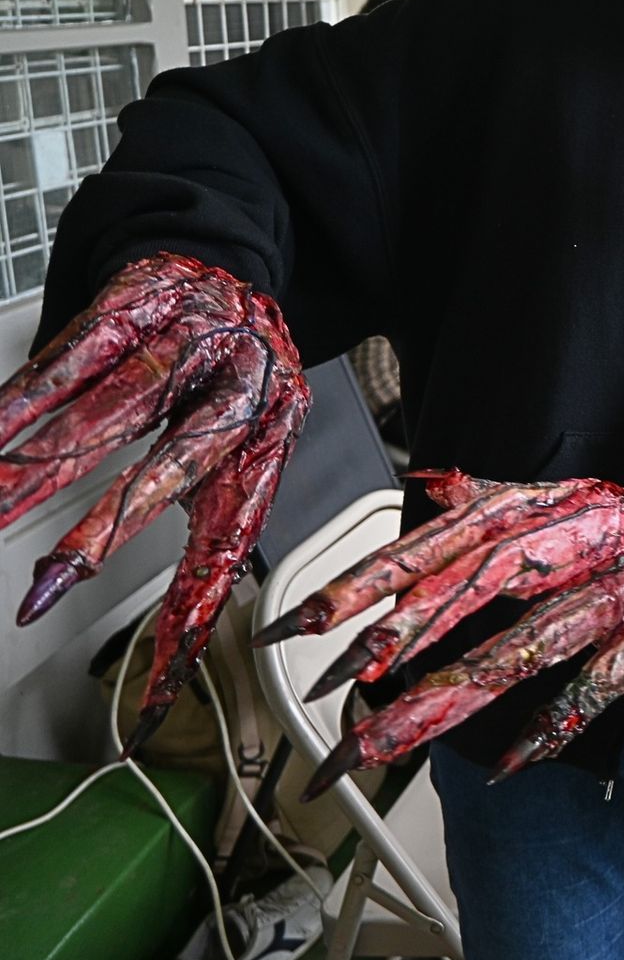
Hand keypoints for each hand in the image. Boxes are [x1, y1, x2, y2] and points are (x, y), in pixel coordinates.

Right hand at [0, 253, 309, 749]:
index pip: (229, 547)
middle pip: (170, 470)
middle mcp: (233, 397)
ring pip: (106, 412)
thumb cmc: (229, 379)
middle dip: (102, 533)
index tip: (154, 689)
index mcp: (263, 450)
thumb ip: (210, 533)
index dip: (192, 617)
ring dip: (34, 468)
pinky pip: (69, 360)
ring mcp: (183, 349)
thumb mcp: (246, 456)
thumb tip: (190, 638)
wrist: (226, 270)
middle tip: (46, 589)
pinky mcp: (134, 310)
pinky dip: (20, 402)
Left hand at [259, 469, 623, 798]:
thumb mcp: (556, 520)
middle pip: (486, 581)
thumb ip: (490, 503)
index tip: (313, 616)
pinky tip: (503, 764)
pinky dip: (552, 726)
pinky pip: (599, 685)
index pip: (454, 534)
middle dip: (405, 632)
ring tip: (390, 738)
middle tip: (340, 677)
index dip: (381, 573)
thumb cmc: (616, 561)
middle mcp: (590, 534)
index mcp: (553, 503)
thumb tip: (426, 482)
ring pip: (531, 644)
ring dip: (455, 695)